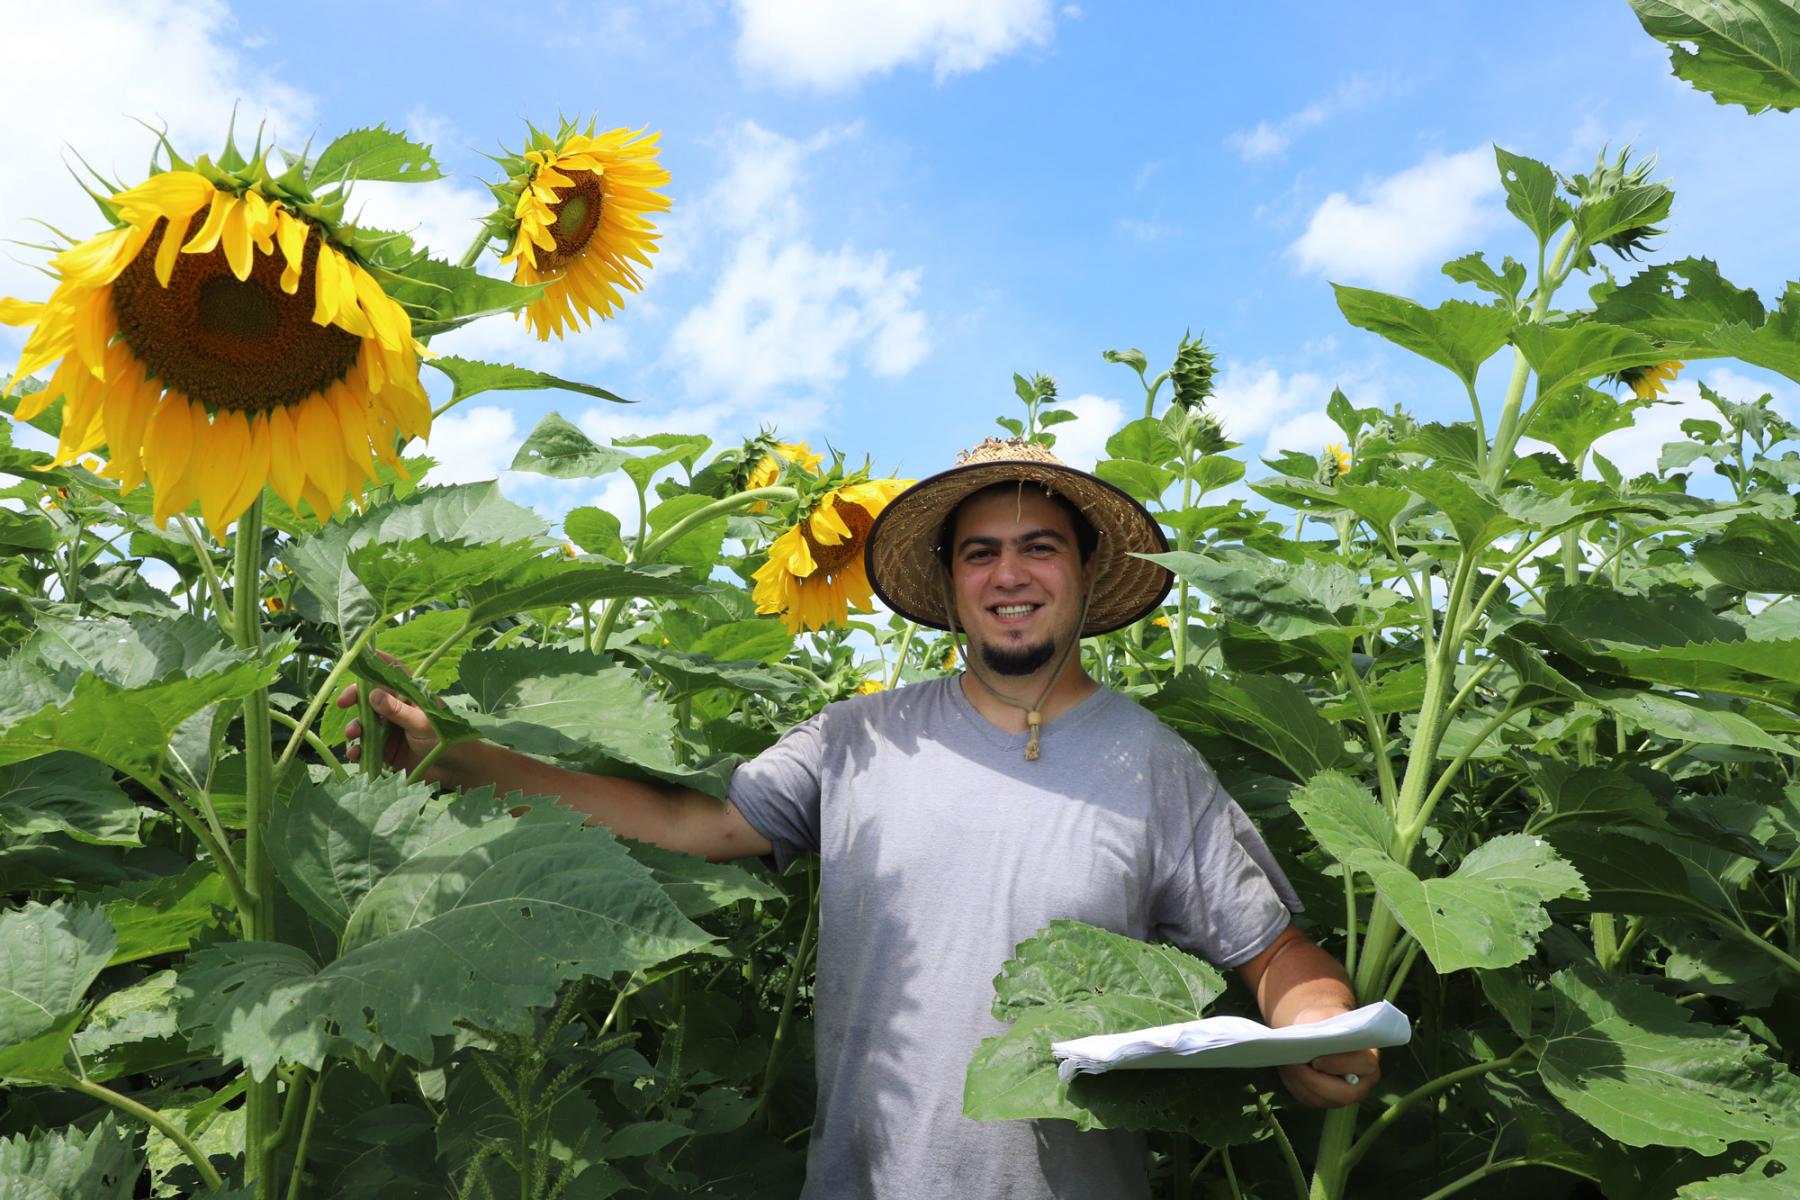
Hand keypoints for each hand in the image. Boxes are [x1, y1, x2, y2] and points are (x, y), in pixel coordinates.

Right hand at [335, 651, 447, 780]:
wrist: (459, 771)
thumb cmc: (448, 741)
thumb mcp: (423, 724)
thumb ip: (399, 711)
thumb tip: (373, 694)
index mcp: (412, 697)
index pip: (394, 674)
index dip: (378, 663)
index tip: (360, 656)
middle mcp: (399, 710)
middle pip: (371, 698)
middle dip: (355, 698)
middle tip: (342, 702)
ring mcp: (392, 731)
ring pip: (365, 723)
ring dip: (355, 726)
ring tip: (353, 734)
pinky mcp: (388, 752)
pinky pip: (367, 748)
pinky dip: (358, 750)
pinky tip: (355, 754)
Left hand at [1275, 1005, 1379, 1107]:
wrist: (1317, 1032)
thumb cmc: (1323, 1021)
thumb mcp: (1323, 1016)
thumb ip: (1322, 1025)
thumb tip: (1314, 1040)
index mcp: (1369, 1058)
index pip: (1364, 1065)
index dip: (1340, 1065)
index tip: (1316, 1060)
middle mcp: (1362, 1083)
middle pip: (1344, 1094)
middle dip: (1315, 1081)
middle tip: (1294, 1065)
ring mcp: (1345, 1095)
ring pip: (1323, 1100)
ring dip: (1301, 1084)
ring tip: (1286, 1065)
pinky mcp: (1326, 1101)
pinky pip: (1309, 1100)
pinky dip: (1294, 1086)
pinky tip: (1287, 1071)